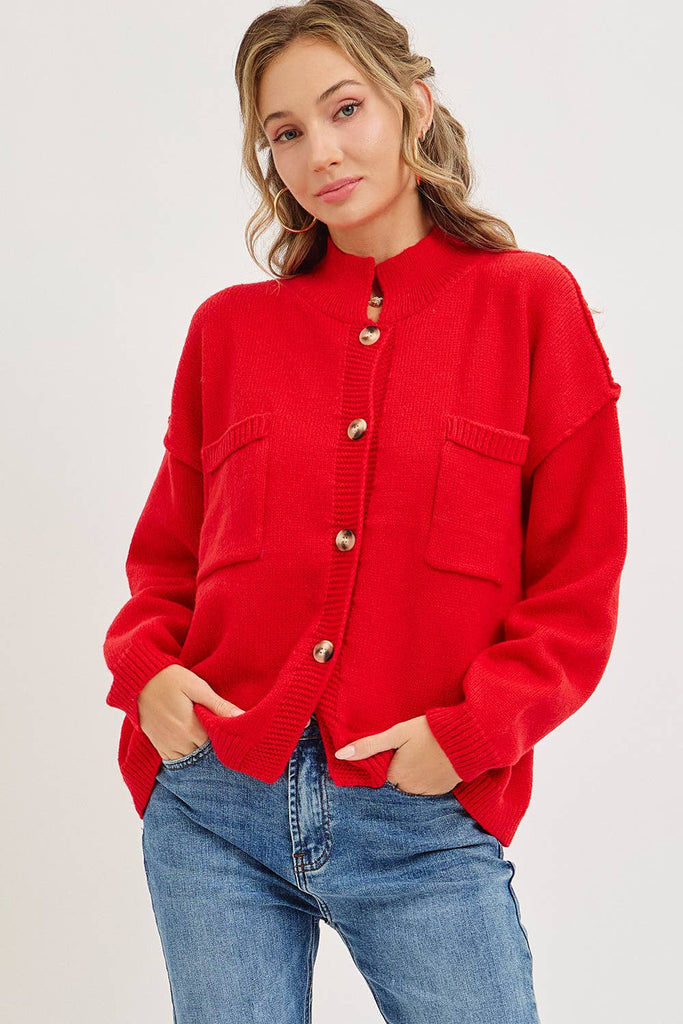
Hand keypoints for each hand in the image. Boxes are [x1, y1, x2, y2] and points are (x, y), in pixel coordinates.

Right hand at [137, 665, 244, 760]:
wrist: (137, 679)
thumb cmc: (170, 678)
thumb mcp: (197, 687)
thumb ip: (218, 705)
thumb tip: (241, 716)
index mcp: (191, 729)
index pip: (217, 746)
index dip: (225, 739)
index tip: (231, 732)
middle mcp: (179, 742)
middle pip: (204, 755)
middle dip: (214, 748)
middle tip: (221, 735)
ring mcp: (166, 745)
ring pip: (190, 760)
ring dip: (199, 752)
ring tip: (206, 738)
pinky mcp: (157, 744)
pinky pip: (173, 760)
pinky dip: (184, 755)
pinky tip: (191, 744)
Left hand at [334, 715, 462, 793]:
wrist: (468, 738)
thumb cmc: (430, 732)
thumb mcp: (398, 733)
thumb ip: (370, 745)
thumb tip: (341, 755)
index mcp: (396, 775)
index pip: (380, 775)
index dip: (384, 762)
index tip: (391, 751)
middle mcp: (410, 788)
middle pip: (395, 782)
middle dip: (398, 770)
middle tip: (407, 751)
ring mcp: (427, 791)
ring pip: (410, 786)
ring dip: (412, 775)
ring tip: (420, 755)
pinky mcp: (443, 790)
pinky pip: (427, 788)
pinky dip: (426, 778)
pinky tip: (431, 762)